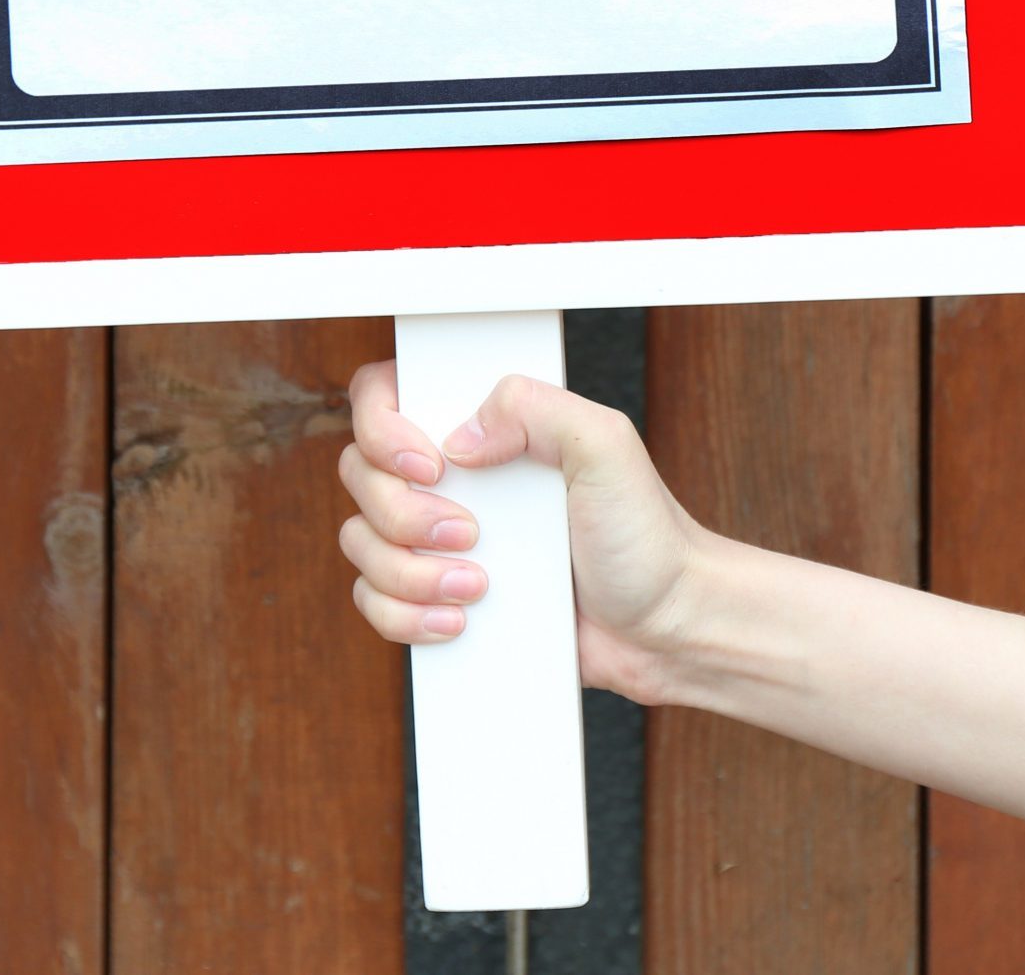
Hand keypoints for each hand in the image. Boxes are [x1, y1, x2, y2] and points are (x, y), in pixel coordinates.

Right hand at [336, 361, 712, 702]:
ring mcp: (441, 540)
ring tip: (476, 586)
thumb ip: (538, 408)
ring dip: (407, 573)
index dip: (383, 428)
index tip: (431, 464)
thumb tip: (460, 434)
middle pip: (360, 475)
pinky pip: (376, 603)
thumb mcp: (607, 446)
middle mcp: (454, 478)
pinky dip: (404, 616)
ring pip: (361, 543)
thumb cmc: (647, 534)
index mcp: (486, 428)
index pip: (385, 397)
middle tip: (469, 535)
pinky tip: (458, 620)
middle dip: (401, 514)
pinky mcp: (439, 598)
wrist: (664, 627)